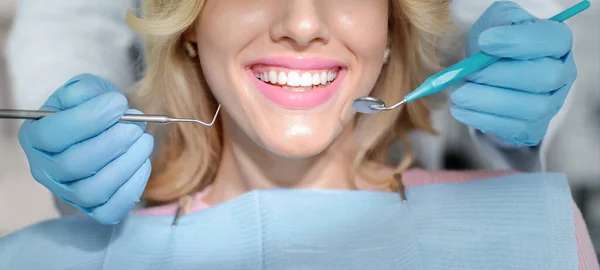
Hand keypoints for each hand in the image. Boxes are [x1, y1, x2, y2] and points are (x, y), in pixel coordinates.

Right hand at [18, 74, 153, 224]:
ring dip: (126, 164)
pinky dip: (132, 187)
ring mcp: (68, 193)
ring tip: (144, 140)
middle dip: (113, 142)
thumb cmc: (90, 108)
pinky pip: (110, 210)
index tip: (120, 102)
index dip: (91, 118)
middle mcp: (45, 169)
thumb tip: (99, 101)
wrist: (102, 129)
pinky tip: (143, 162)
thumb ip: (85, 91)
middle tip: (137, 125)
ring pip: (92, 191)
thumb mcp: (83, 90)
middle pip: (74, 165)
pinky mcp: (92, 209)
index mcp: (35, 136)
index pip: (53, 134)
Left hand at [450, 1, 576, 146]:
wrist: (486, 80)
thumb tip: (491, 37)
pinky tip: (461, 110)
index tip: (484, 41)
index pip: (553, 40)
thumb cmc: (493, 49)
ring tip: (459, 94)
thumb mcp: (495, 24)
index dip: (519, 41)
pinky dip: (483, 119)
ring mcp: (552, 104)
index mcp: (557, 42)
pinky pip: (515, 128)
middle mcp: (562, 74)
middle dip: (501, 75)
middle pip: (545, 77)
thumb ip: (499, 21)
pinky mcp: (534, 128)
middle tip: (470, 73)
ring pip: (531, 107)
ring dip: (489, 101)